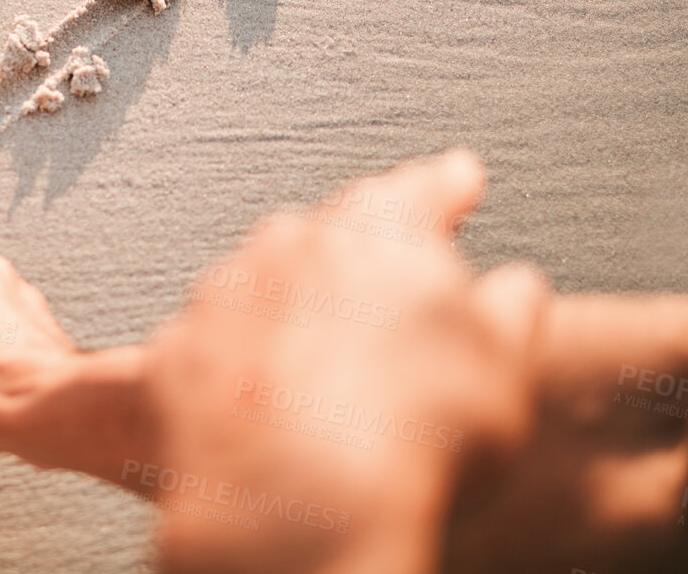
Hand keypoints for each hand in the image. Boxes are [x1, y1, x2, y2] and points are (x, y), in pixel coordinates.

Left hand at [146, 150, 550, 573]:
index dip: (442, 187)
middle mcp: (292, 244)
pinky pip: (205, 350)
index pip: (420, 191)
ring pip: (259, 290)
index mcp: (380, 232)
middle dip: (354, 275)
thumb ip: (509, 308)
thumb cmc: (413, 438)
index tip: (452, 179)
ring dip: (285, 323)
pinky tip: (259, 414)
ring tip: (323, 393)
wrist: (301, 509)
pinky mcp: (174, 353)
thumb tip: (513, 288)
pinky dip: (229, 374)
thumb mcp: (505, 368)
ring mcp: (223, 295)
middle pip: (329, 240)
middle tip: (385, 336)